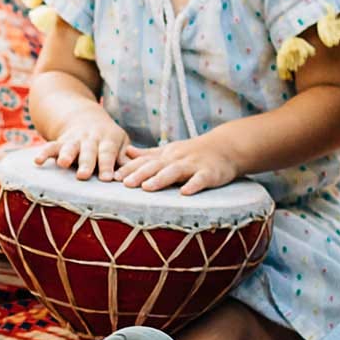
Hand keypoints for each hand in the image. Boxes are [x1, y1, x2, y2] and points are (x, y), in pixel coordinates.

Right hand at [33, 108, 128, 181]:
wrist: (85, 117)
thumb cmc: (108, 137)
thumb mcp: (120, 142)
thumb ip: (126, 158)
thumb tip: (135, 173)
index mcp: (107, 139)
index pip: (107, 153)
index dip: (107, 165)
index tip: (108, 178)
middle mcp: (90, 139)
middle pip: (88, 151)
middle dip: (85, 163)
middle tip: (83, 175)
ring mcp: (74, 139)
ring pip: (69, 147)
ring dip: (65, 155)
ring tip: (62, 164)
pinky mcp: (60, 142)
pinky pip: (51, 146)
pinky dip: (44, 153)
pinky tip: (37, 161)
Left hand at [116, 136, 240, 194]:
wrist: (226, 147)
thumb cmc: (194, 152)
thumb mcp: (170, 150)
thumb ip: (149, 154)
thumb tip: (126, 152)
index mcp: (166, 155)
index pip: (145, 161)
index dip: (129, 169)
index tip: (113, 177)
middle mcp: (177, 158)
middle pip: (156, 166)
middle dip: (140, 174)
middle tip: (124, 184)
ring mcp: (193, 165)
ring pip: (175, 171)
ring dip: (161, 179)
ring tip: (147, 188)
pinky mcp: (209, 173)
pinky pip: (200, 179)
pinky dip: (193, 185)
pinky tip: (185, 193)